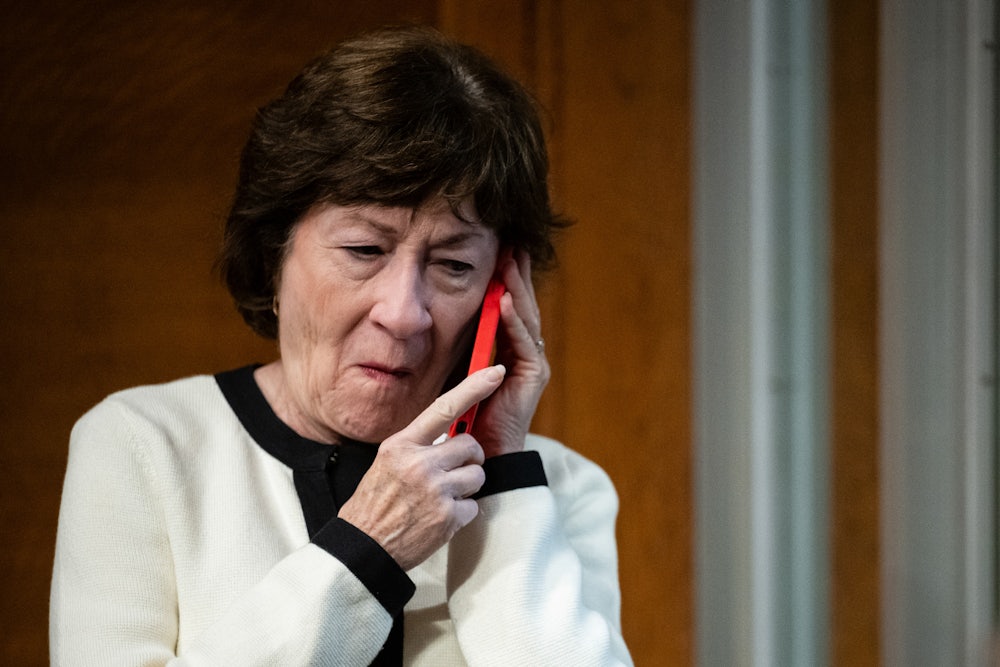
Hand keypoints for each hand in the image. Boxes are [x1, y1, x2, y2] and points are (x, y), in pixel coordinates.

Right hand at [338, 365, 505, 570]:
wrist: (364, 547)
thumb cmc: (375, 503)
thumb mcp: (387, 462)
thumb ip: (418, 445)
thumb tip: (452, 433)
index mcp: (401, 445)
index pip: (444, 408)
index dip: (473, 388)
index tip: (495, 372)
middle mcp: (420, 464)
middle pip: (471, 445)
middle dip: (468, 458)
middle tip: (451, 471)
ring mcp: (436, 491)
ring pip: (477, 475)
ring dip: (467, 486)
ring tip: (442, 497)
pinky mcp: (448, 517)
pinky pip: (474, 505)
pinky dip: (462, 513)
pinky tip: (439, 518)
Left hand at [473, 250, 549, 457]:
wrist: (487, 454)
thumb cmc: (473, 418)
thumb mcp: (467, 374)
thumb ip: (471, 349)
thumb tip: (453, 320)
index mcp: (514, 352)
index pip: (512, 308)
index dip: (509, 280)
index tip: (502, 252)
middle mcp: (528, 354)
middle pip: (524, 306)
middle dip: (519, 274)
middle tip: (512, 243)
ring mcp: (533, 364)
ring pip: (526, 318)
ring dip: (517, 288)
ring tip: (509, 262)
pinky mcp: (533, 376)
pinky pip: (522, 342)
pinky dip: (512, 320)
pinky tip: (503, 300)